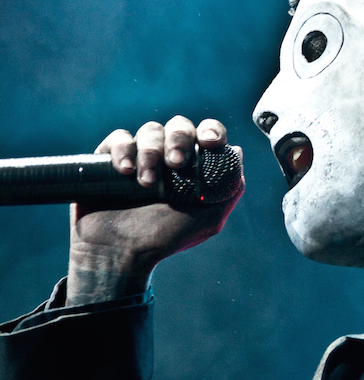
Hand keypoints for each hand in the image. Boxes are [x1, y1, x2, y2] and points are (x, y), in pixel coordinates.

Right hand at [66, 116, 244, 305]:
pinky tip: (125, 171)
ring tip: (147, 183)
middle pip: (179, 126)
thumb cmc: (164, 238)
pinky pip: (118, 138)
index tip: (209, 142)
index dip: (211, 130)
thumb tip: (237, 152)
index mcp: (193, 167)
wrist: (119, 253)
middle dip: (180, 140)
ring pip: (150, 130)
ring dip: (151, 152)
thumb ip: (229, 189)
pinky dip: (123, 149)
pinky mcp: (108, 159)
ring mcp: (139, 156)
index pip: (206, 133)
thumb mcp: (208, 219)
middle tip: (176, 164)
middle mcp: (167, 157)